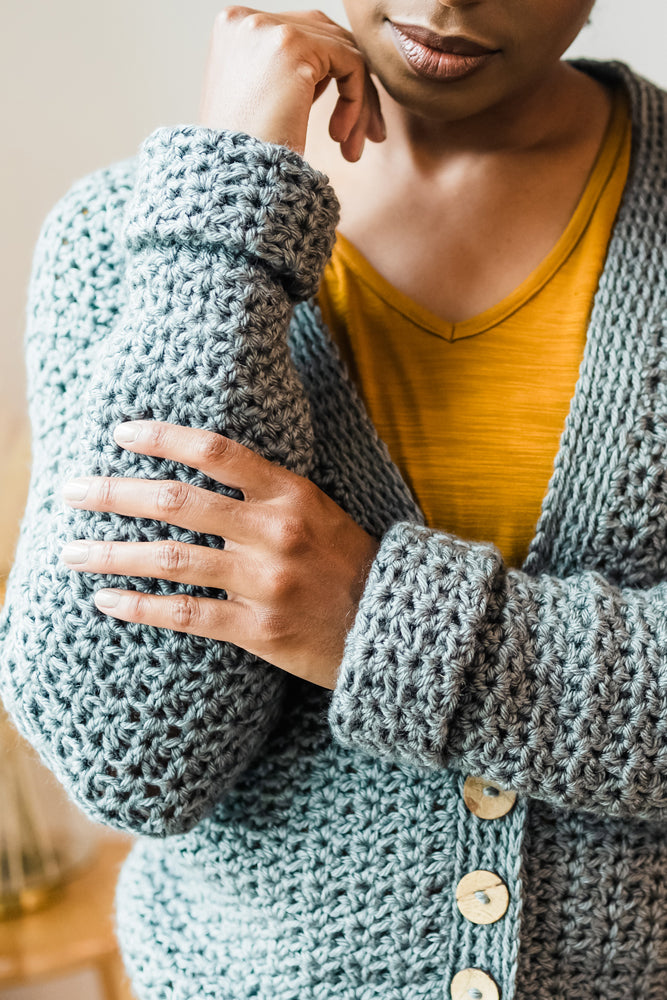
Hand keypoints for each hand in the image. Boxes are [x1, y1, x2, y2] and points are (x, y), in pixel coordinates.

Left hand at [60, 420, 379, 689]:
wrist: (392, 627)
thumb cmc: (350, 563)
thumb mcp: (319, 511)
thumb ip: (266, 492)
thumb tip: (198, 474)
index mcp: (292, 494)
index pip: (216, 452)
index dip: (162, 438)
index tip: (119, 434)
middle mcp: (275, 533)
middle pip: (177, 502)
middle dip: (114, 493)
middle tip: (72, 491)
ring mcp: (265, 582)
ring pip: (170, 559)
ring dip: (112, 554)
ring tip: (70, 552)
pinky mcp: (259, 629)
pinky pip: (187, 614)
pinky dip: (141, 607)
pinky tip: (106, 600)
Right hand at [198, 6, 385, 161]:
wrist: (232, 184)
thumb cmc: (246, 160)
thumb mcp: (261, 105)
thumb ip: (285, 76)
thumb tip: (330, 71)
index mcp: (235, 30)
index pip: (304, 38)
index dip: (332, 80)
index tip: (344, 129)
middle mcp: (246, 20)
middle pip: (326, 40)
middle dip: (354, 90)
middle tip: (368, 138)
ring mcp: (267, 28)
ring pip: (342, 52)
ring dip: (359, 103)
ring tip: (353, 149)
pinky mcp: (292, 45)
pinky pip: (350, 63)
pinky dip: (357, 100)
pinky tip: (340, 138)